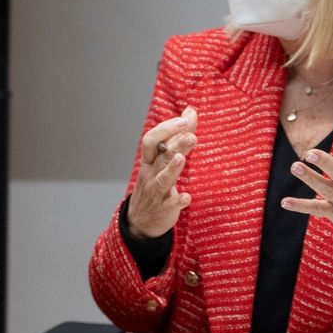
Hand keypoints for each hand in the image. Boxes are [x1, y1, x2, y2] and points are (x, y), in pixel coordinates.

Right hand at [126, 106, 198, 239]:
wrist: (140, 221)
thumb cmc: (155, 183)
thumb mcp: (162, 158)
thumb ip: (177, 136)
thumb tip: (191, 111)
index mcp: (149, 160)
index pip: (152, 139)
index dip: (166, 128)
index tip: (185, 119)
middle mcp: (151, 173)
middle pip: (161, 155)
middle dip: (175, 144)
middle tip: (191, 135)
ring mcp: (156, 192)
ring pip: (163, 178)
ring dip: (172, 168)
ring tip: (182, 158)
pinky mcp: (165, 209)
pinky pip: (170, 205)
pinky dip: (178, 200)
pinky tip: (187, 197)